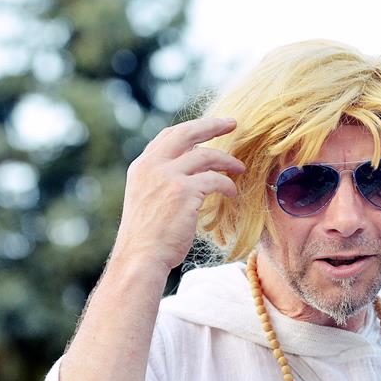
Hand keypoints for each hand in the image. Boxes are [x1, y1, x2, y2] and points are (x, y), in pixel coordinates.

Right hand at [113, 117, 244, 271]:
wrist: (140, 257)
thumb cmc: (148, 237)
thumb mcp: (147, 200)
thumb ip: (161, 182)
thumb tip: (188, 172)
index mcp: (142, 166)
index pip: (168, 137)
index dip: (192, 129)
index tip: (210, 127)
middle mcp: (152, 166)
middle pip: (187, 133)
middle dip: (212, 125)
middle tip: (233, 123)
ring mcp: (167, 176)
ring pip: (205, 155)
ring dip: (227, 160)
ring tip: (240, 168)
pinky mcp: (183, 191)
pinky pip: (214, 180)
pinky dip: (227, 184)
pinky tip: (233, 192)